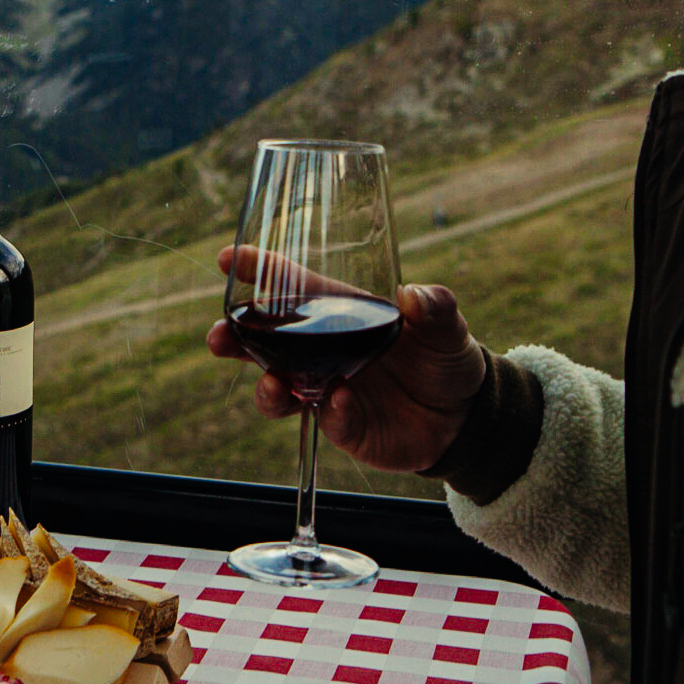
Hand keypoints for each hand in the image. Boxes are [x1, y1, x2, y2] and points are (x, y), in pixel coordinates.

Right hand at [207, 265, 486, 474]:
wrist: (464, 416)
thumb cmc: (445, 357)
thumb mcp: (446, 326)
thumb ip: (435, 307)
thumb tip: (418, 296)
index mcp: (338, 312)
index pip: (290, 286)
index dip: (257, 270)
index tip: (227, 259)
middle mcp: (322, 350)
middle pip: (264, 342)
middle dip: (234, 338)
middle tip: (218, 337)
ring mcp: (326, 389)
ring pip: (278, 388)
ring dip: (266, 388)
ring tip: (272, 385)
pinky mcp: (343, 425)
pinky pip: (327, 419)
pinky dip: (332, 411)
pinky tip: (342, 401)